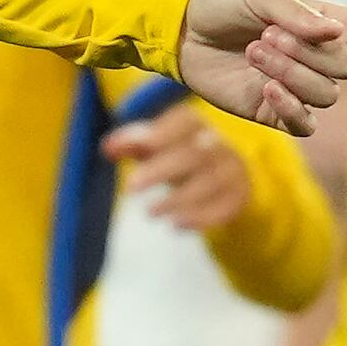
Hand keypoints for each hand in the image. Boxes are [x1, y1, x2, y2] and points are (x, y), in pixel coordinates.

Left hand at [110, 97, 252, 231]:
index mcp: (195, 125)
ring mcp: (231, 170)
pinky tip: (176, 225)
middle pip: (192, 154)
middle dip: (161, 170)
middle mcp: (217, 144)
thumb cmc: (178, 155)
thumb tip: (107, 148)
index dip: (164, 132)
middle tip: (130, 187)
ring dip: (177, 199)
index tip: (142, 147)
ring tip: (150, 212)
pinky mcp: (239, 196)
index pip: (185, 120)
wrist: (223, 176)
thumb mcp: (155, 146)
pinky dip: (200, 217)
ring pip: (208, 182)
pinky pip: (223, 207)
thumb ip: (132, 144)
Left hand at [175, 0, 346, 137]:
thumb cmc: (225, 5)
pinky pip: (303, 123)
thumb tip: (333, 34)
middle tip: (266, 36)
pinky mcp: (279, 114)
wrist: (186, 35)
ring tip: (256, 53)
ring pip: (324, 96)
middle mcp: (325, 58)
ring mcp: (304, 89)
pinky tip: (261, 89)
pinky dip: (285, 106)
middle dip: (308, 55)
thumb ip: (296, 12)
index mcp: (332, 24)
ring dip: (289, 74)